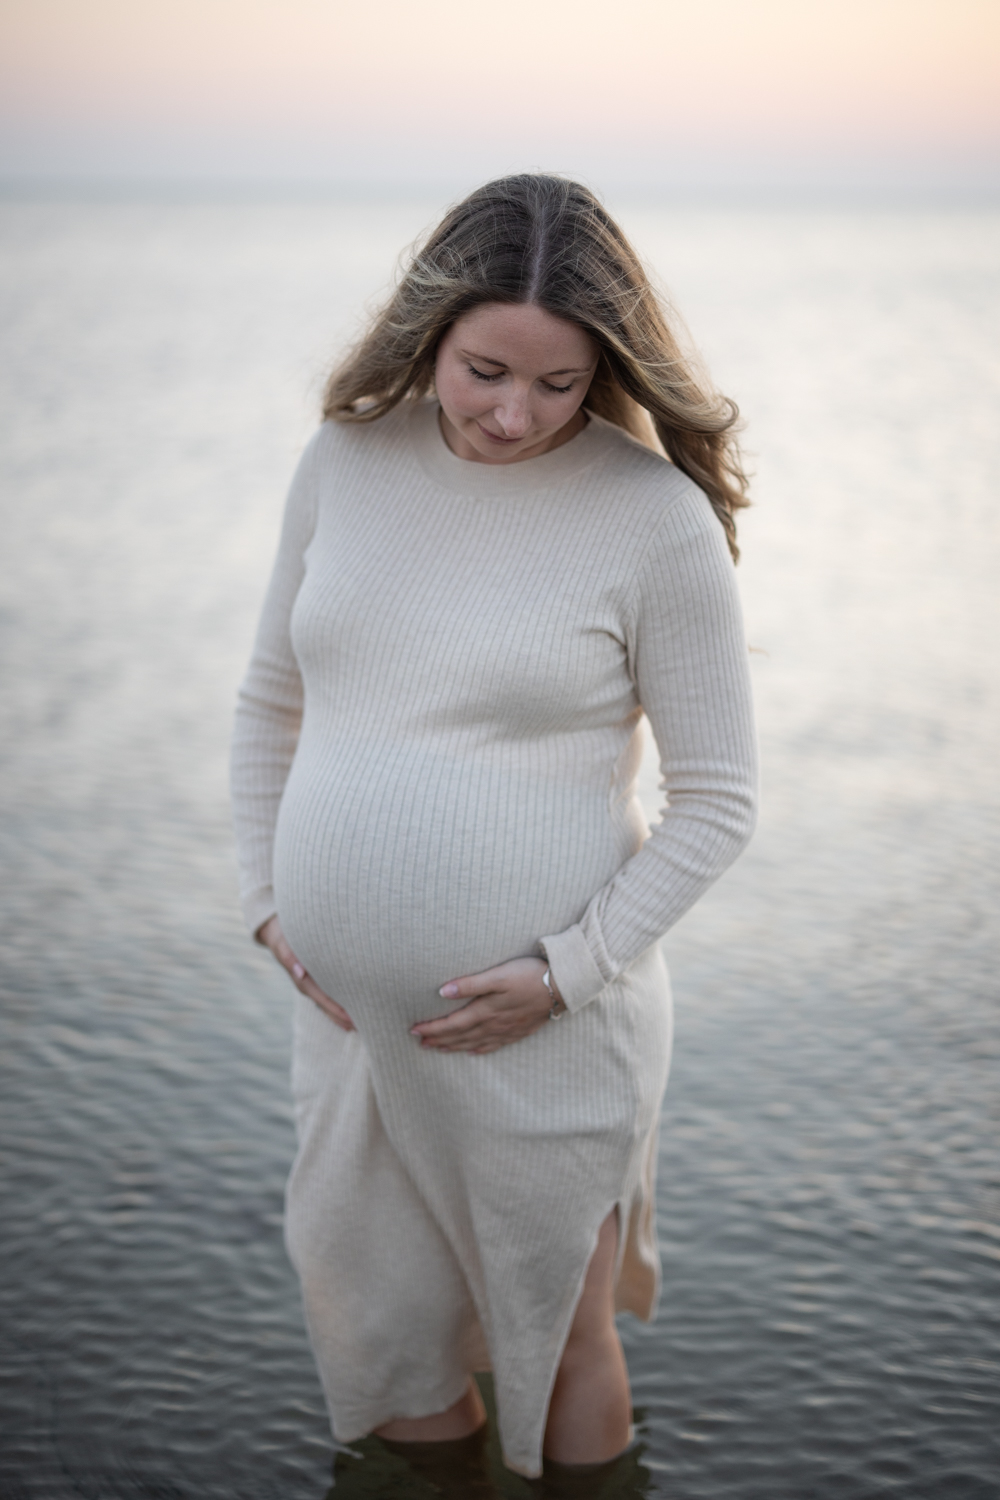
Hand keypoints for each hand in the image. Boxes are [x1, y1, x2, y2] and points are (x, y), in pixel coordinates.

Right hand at [257, 915, 355, 1032]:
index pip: (321, 997)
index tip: (351, 1018)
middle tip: (363, 1027)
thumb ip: (289, 957)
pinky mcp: (314, 977)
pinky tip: (350, 1009)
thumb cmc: (282, 935)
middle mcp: (305, 983)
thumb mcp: (282, 944)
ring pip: (326, 1002)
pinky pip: (326, 994)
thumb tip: (300, 973)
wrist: (275, 930)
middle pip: (325, 1005)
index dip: (335, 1009)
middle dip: (341, 1017)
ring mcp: (309, 982)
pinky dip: (336, 1003)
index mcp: (300, 978)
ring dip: (340, 1013)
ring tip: (360, 1024)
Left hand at [410, 957, 563, 1054]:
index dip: (432, 1028)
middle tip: (419, 1043)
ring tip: (438, 1049)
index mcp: (486, 1010)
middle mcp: (494, 1024)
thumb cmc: (530, 975)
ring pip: (474, 1042)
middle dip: (439, 1040)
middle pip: (460, 1036)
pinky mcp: (519, 1030)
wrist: (563, 986)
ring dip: (454, 1046)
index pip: (452, 1023)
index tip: (414, 1030)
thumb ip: (470, 984)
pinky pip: (494, 1045)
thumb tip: (443, 992)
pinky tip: (473, 1051)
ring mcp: (507, 1029)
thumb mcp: (498, 975)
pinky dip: (479, 1049)